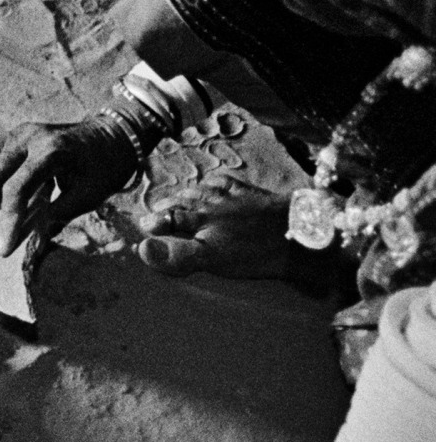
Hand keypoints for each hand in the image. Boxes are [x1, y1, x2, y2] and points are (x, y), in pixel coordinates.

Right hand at [0, 116, 137, 255]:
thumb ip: (57, 217)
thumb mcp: (89, 196)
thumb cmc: (105, 168)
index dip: (7, 223)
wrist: (113, 136)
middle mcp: (28, 138)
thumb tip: (28, 245)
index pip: (16, 190)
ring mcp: (16, 133)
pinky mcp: (10, 136)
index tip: (4, 251)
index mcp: (51, 151)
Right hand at [134, 182, 290, 278]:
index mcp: (201, 221)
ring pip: (203, 191)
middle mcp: (213, 206)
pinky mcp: (253, 194)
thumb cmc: (254, 252)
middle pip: (185, 203)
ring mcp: (234, 198)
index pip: (171, 220)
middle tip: (156, 210)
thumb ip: (176, 255)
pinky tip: (214, 182)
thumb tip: (143, 249)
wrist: (299, 234)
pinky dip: (216, 181)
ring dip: (188, 193)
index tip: (145, 226)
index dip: (157, 223)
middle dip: (169, 206)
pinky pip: (229, 183)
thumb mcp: (211, 259)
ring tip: (179, 196)